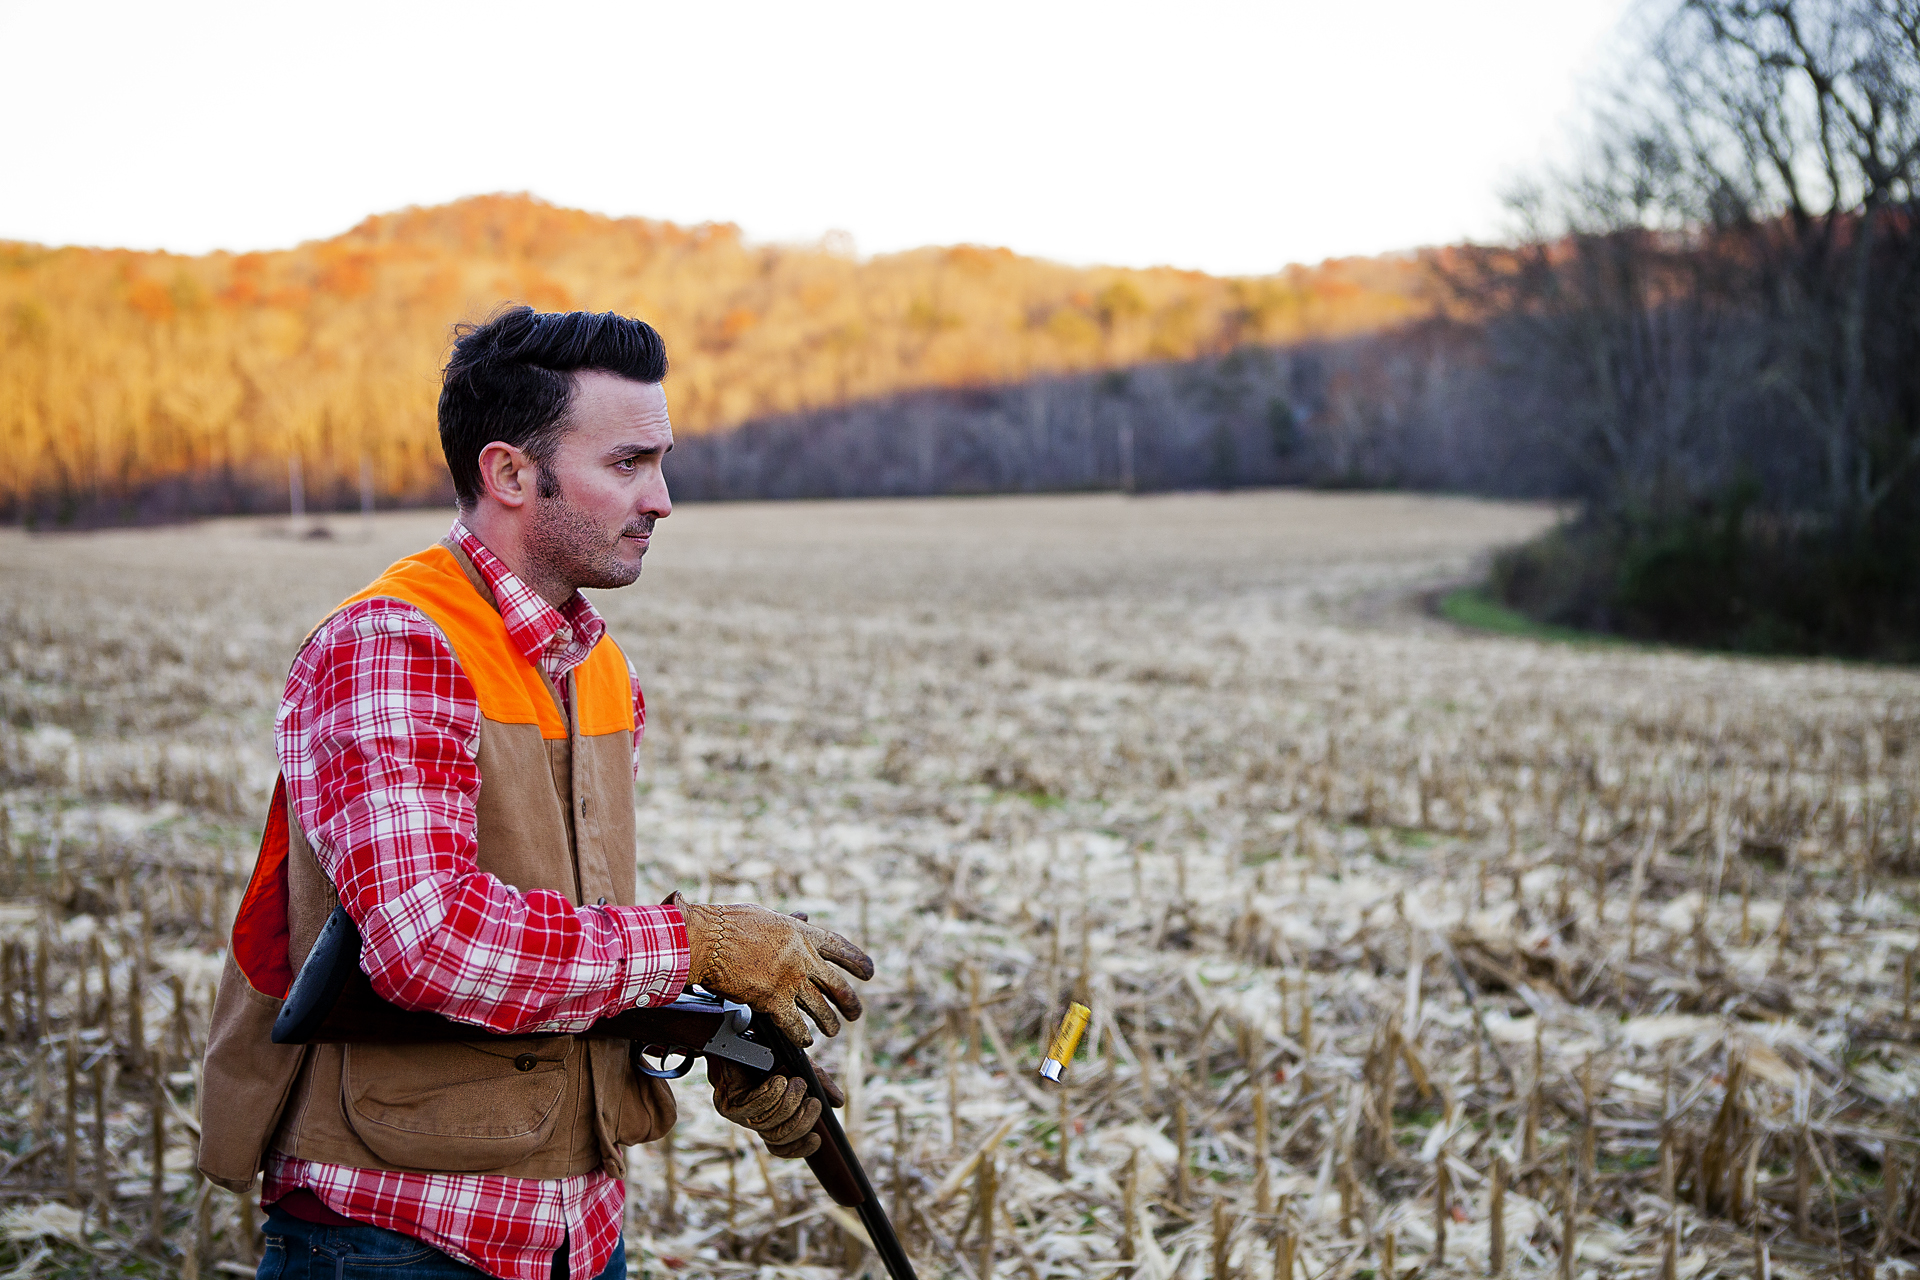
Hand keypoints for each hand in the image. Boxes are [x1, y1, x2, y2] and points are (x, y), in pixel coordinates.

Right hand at [669, 893, 873, 1045]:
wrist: (707, 940)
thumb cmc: (728, 924)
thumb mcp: (767, 916)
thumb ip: (789, 923)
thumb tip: (803, 917)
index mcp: (802, 933)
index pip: (839, 948)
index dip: (857, 961)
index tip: (869, 972)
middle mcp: (802, 958)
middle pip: (836, 985)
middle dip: (849, 1002)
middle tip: (855, 1013)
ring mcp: (790, 981)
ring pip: (820, 1009)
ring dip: (829, 1023)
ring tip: (832, 1031)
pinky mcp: (773, 1001)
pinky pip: (796, 1025)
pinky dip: (802, 1035)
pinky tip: (806, 1041)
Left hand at [708, 1057, 844, 1158]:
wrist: (738, 1035)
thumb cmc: (768, 1051)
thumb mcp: (801, 1067)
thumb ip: (819, 1084)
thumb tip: (839, 1103)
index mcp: (771, 1117)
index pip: (782, 1147)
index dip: (799, 1148)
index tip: (818, 1138)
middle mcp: (755, 1120)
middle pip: (779, 1138)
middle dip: (801, 1122)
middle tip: (813, 1101)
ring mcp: (740, 1114)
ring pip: (768, 1124)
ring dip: (788, 1103)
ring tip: (797, 1081)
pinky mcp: (728, 1104)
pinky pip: (753, 1108)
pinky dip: (771, 1094)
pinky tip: (778, 1080)